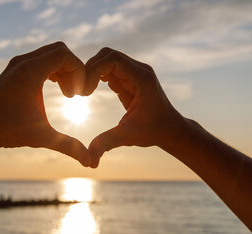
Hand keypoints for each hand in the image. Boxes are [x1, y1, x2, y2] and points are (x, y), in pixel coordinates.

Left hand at [0, 42, 91, 166]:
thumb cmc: (6, 130)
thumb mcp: (41, 137)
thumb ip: (69, 147)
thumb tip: (91, 163)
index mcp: (30, 71)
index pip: (65, 55)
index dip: (79, 72)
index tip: (79, 94)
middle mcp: (23, 62)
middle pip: (59, 51)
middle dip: (73, 70)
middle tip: (73, 94)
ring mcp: (17, 64)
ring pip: (50, 54)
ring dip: (63, 70)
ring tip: (66, 94)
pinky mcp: (14, 69)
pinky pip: (41, 60)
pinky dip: (52, 70)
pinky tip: (55, 89)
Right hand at [84, 48, 185, 167]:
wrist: (170, 129)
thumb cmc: (153, 131)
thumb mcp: (128, 136)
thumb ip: (107, 143)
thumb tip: (88, 162)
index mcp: (142, 78)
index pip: (112, 59)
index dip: (93, 70)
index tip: (85, 92)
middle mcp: (139, 70)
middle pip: (107, 54)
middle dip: (89, 69)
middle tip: (81, 91)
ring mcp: (134, 72)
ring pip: (106, 59)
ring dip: (92, 72)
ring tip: (84, 92)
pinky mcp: (129, 78)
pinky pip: (109, 69)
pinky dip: (96, 76)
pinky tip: (90, 91)